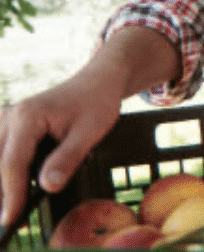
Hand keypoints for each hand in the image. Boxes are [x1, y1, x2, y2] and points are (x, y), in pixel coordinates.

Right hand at [0, 74, 123, 226]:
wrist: (97, 82)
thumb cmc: (97, 103)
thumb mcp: (90, 132)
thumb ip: (68, 159)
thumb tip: (48, 187)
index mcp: (27, 117)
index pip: (12, 163)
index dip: (11, 194)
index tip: (11, 218)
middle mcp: (9, 117)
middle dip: (1, 193)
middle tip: (10, 218)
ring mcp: (6, 120)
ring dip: (2, 183)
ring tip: (11, 206)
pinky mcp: (8, 126)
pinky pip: (1, 152)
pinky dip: (5, 171)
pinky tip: (13, 189)